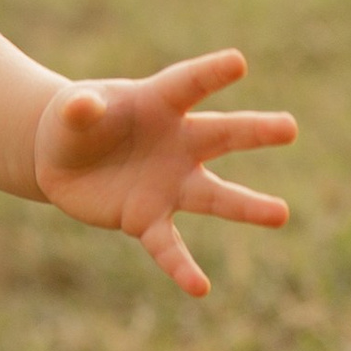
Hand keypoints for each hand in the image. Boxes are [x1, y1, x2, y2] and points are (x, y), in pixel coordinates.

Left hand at [33, 49, 294, 299]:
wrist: (61, 159)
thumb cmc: (78, 120)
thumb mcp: (71, 111)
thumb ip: (80, 109)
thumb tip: (84, 107)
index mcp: (159, 103)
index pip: (188, 84)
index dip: (210, 73)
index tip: (238, 62)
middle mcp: (176, 143)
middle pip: (221, 135)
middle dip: (255, 131)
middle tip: (289, 127)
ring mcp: (168, 184)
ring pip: (213, 196)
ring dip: (246, 206)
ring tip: (280, 214)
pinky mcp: (148, 219)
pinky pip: (169, 246)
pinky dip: (182, 267)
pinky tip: (200, 288)